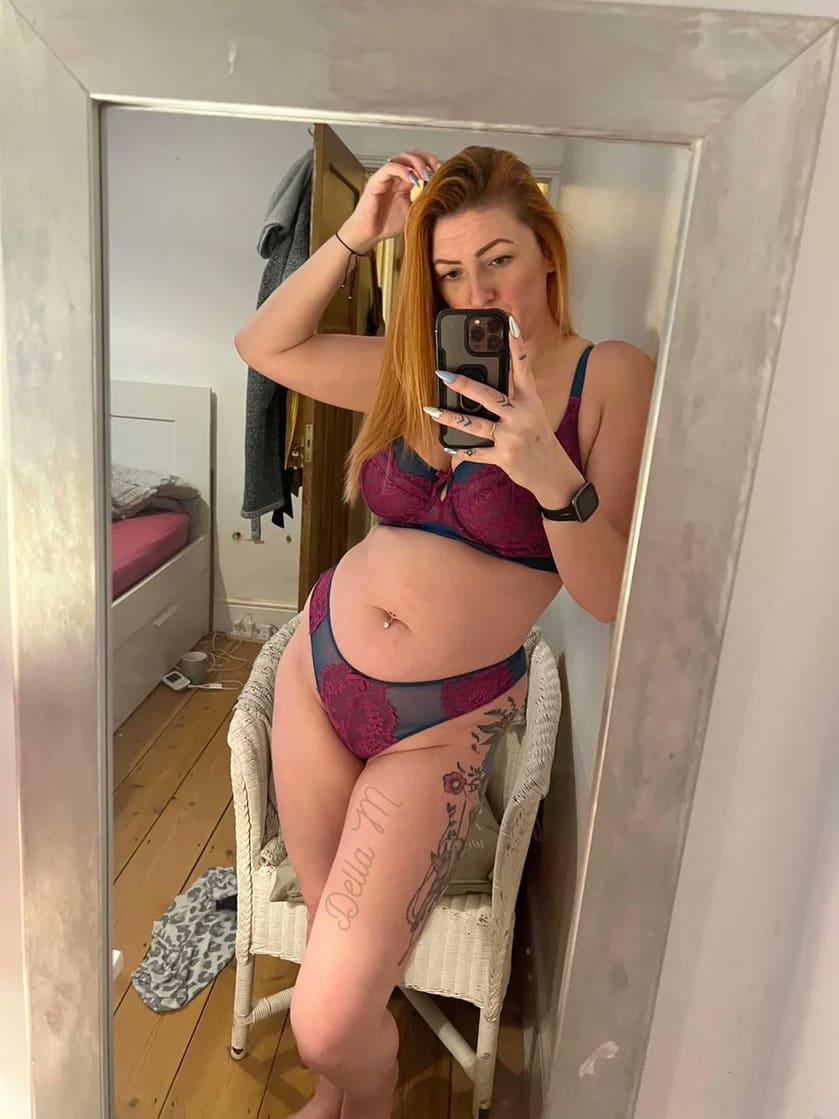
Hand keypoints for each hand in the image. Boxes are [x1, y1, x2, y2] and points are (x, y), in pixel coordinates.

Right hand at [340, 150, 440, 252]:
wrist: (369, 235)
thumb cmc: (387, 225)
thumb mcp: (414, 212)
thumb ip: (425, 200)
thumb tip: (443, 193)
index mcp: (407, 182)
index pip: (422, 163)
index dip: (434, 164)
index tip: (445, 172)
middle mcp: (397, 176)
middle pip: (414, 155)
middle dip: (428, 160)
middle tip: (437, 170)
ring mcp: (387, 176)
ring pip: (403, 157)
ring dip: (417, 163)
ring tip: (426, 174)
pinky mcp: (377, 180)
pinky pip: (390, 167)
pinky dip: (403, 170)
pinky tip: (413, 180)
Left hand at [425, 317, 583, 506]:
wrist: (552, 472)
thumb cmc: (537, 437)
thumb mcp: (533, 412)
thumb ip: (513, 396)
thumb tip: (482, 383)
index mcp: (530, 400)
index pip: (523, 368)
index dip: (516, 346)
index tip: (509, 325)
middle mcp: (521, 416)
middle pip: (489, 397)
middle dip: (464, 385)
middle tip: (443, 374)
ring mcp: (512, 437)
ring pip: (475, 425)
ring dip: (450, 418)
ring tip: (431, 410)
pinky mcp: (504, 457)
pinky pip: (477, 452)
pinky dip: (460, 450)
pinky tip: (446, 444)